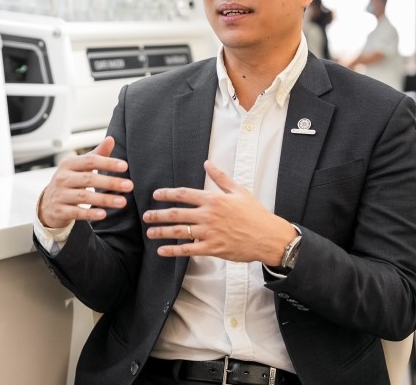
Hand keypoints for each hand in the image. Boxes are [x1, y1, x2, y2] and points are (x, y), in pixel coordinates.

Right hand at [38, 136, 133, 228]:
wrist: (47, 203)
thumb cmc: (68, 181)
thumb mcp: (79, 166)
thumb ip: (96, 154)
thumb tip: (111, 139)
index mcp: (69, 164)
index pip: (90, 161)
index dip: (107, 163)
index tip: (124, 166)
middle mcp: (63, 178)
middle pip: (89, 179)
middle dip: (110, 182)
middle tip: (129, 185)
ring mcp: (60, 194)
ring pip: (84, 196)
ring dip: (105, 199)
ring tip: (122, 202)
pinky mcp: (60, 210)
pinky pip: (77, 212)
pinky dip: (90, 213)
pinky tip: (103, 214)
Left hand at [143, 161, 295, 263]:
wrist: (269, 237)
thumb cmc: (255, 214)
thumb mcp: (239, 191)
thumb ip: (220, 178)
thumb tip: (207, 163)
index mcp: (214, 200)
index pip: (184, 194)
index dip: (167, 194)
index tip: (156, 195)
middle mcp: (209, 215)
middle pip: (176, 213)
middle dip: (158, 215)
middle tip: (146, 216)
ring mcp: (210, 233)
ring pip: (179, 231)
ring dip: (161, 232)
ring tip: (150, 232)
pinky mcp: (213, 248)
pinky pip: (189, 250)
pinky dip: (173, 250)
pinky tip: (162, 251)